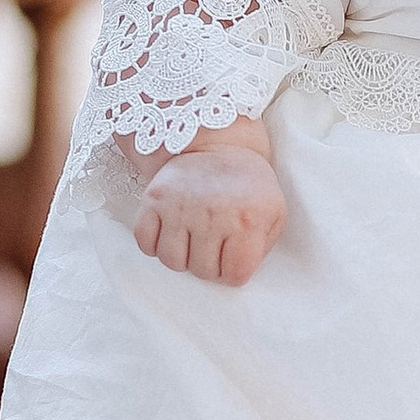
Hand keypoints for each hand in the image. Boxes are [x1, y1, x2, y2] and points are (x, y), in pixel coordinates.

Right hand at [134, 129, 285, 284]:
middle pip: (203, 271)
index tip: (233, 256)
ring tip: (192, 241)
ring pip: (172, 262)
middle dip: (210, 265)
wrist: (218, 143)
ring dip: (182, 257)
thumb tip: (239, 272)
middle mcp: (213, 214)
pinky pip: (145, 242)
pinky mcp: (155, 199)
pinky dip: (154, 245)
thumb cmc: (248, 184)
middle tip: (213, 246)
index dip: (234, 272)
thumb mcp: (274, 212)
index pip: (235, 275)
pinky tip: (170, 234)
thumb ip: (263, 246)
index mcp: (248, 220)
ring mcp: (181, 206)